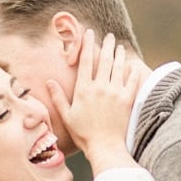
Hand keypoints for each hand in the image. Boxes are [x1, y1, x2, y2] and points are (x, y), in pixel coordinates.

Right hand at [45, 30, 142, 171]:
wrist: (105, 147)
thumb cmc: (84, 134)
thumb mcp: (67, 116)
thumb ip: (58, 97)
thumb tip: (49, 81)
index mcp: (84, 90)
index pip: (86, 61)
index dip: (88, 45)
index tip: (89, 34)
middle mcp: (100, 88)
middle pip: (104, 60)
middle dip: (106, 45)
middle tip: (107, 36)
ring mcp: (115, 93)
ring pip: (118, 67)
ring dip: (119, 54)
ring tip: (118, 46)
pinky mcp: (127, 100)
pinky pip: (132, 80)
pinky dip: (132, 70)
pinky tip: (132, 64)